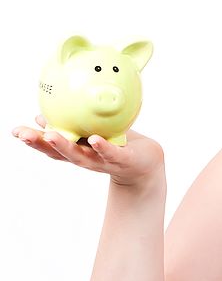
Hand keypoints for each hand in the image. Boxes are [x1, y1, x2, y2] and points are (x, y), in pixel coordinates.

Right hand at [11, 114, 164, 187]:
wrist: (147, 164)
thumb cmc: (116, 146)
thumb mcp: (90, 134)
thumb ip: (70, 127)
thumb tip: (42, 115)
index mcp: (77, 151)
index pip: (50, 147)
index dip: (32, 140)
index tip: (14, 131)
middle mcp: (86, 159)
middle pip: (59, 153)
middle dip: (40, 143)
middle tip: (23, 134)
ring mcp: (103, 161)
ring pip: (81, 156)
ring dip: (65, 146)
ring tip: (51, 135)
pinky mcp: (123, 161)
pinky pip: (112, 154)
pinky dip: (102, 148)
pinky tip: (94, 139)